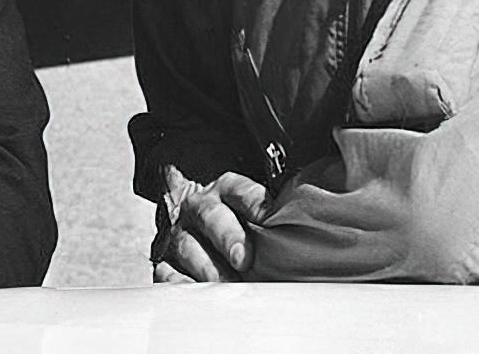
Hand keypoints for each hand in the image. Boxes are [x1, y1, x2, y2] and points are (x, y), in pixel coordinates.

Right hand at [149, 165, 268, 283]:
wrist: (191, 212)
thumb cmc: (234, 216)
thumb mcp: (253, 205)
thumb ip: (278, 212)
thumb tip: (312, 220)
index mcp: (224, 189)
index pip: (238, 189)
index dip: (253, 201)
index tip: (268, 217)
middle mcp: (199, 208)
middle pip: (211, 216)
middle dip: (228, 236)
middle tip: (244, 258)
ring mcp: (180, 233)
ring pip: (188, 245)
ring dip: (206, 265)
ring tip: (224, 282)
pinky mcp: (166, 258)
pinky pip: (166, 269)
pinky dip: (177, 280)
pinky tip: (193, 290)